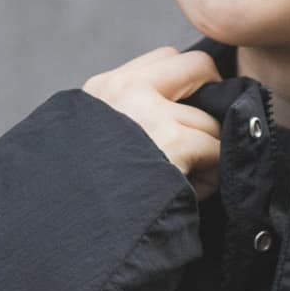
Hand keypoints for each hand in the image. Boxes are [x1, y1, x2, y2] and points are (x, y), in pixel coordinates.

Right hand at [84, 46, 223, 200]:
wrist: (73, 230)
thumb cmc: (85, 201)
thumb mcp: (96, 146)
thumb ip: (130, 122)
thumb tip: (179, 118)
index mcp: (103, 90)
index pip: (165, 60)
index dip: (188, 85)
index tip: (188, 116)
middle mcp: (125, 90)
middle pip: (199, 66)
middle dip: (212, 102)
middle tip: (206, 139)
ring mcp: (148, 112)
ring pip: (210, 119)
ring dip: (211, 150)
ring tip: (191, 181)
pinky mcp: (170, 140)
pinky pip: (215, 147)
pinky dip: (213, 172)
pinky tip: (195, 193)